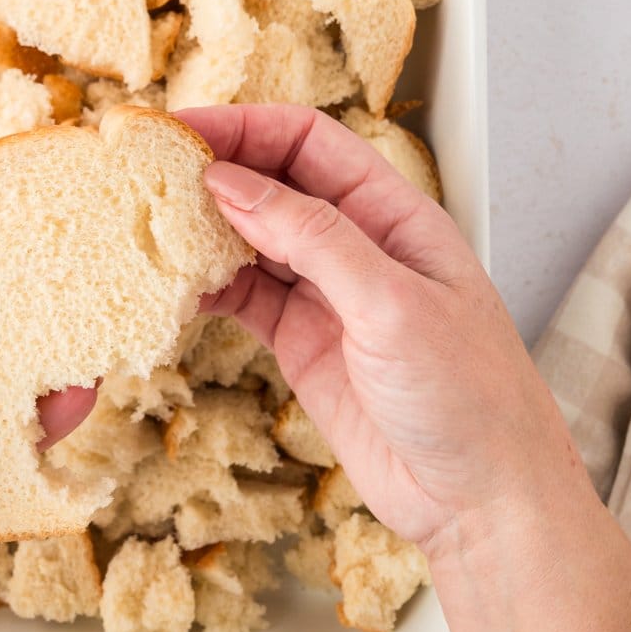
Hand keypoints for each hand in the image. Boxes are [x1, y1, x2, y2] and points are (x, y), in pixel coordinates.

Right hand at [179, 104, 575, 558]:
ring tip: (148, 228)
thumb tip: (233, 183)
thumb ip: (313, 238)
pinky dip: (206, 287)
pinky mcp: (304, 344)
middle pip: (272, 182)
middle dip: (213, 172)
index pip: (308, 142)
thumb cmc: (471, 396)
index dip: (244, 128)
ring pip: (251, 239)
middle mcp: (359, 244)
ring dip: (202, 230)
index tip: (182, 132)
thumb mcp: (392, 305)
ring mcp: (328, 295)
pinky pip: (245, 298)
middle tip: (146, 174)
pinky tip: (174, 286)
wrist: (484, 502)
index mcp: (394, 213)